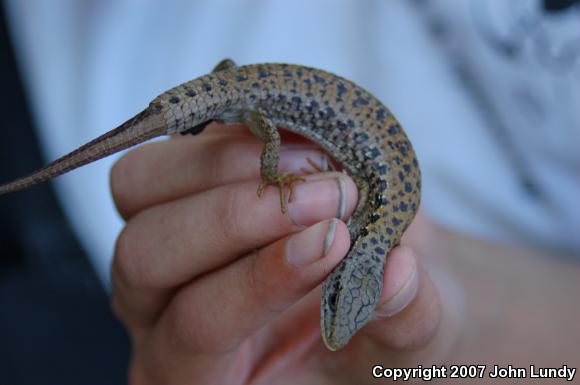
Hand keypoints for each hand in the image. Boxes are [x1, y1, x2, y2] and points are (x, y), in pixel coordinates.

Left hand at [109, 124, 447, 383]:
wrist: (375, 282)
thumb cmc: (376, 338)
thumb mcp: (401, 353)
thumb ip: (401, 323)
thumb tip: (396, 275)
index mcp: (196, 371)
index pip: (196, 327)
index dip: (258, 282)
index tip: (330, 242)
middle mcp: (158, 306)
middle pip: (143, 253)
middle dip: (235, 216)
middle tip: (328, 194)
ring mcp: (163, 237)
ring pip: (139, 185)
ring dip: (228, 163)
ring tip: (315, 162)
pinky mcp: (181, 182)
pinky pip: (175, 139)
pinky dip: (234, 127)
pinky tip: (298, 132)